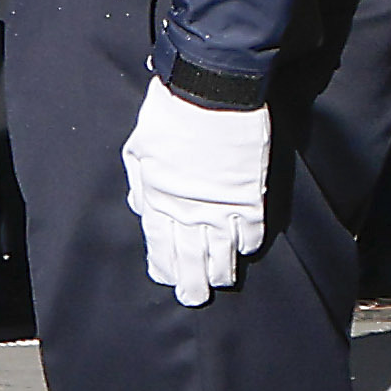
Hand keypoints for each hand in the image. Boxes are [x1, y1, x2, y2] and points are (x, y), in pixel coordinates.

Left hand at [121, 80, 272, 308]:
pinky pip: (251, 231)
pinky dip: (248, 244)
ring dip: (220, 271)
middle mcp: (188, 210)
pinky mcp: (250, 196)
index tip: (166, 277)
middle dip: (191, 281)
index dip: (164, 265)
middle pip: (190, 257)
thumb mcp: (139, 148)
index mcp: (158, 198)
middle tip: (194, 297)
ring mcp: (221, 206)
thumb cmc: (169, 113)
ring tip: (219, 283)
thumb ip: (141, 184)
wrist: (209, 94)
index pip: (160, 244)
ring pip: (221, 251)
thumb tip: (140, 209)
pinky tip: (245, 251)